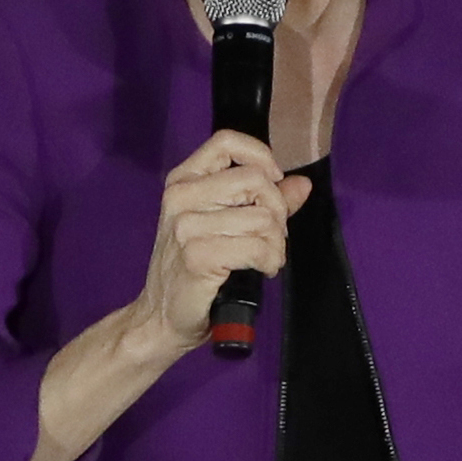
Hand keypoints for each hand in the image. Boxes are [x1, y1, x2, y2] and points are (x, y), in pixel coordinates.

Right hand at [142, 131, 308, 353]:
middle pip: (254, 179)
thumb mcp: (223, 228)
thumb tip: (300, 184)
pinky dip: (270, 260)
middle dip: (277, 210)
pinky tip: (262, 270)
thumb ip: (261, 202)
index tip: (273, 181)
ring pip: (262, 218)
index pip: (226, 141)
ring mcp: (186, 226)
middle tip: (271, 237)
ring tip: (265, 259)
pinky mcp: (198, 255)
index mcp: (183, 182)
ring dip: (276, 243)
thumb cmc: (191, 273)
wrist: (161, 318)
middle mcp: (180, 197)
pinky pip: (257, 247)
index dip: (260, 156)